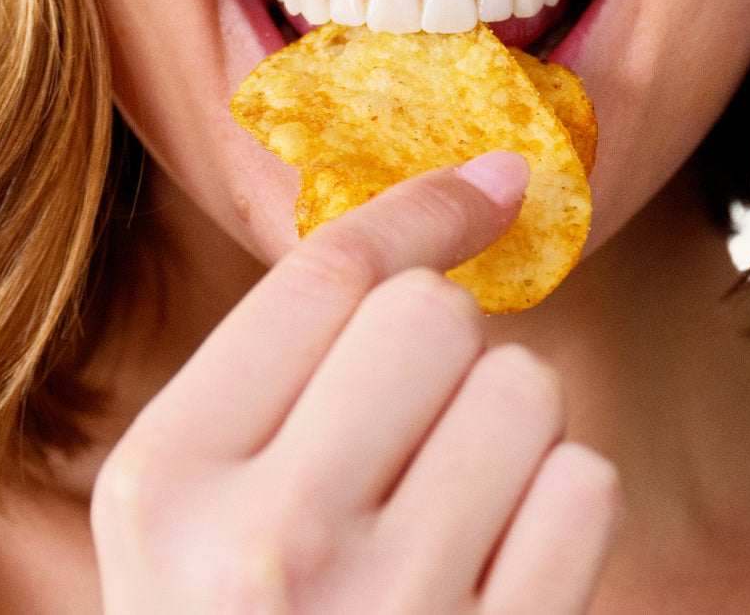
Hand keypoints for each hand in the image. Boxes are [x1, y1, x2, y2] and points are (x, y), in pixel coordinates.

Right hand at [91, 152, 619, 612]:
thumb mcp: (191, 508)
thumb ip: (283, 366)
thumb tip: (471, 189)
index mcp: (166, 481)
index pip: (326, 274)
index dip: (423, 207)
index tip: (491, 181)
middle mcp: (265, 546)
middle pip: (433, 317)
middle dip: (449, 345)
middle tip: (417, 422)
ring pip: (523, 392)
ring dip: (508, 428)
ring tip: (448, 509)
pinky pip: (584, 491)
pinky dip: (560, 508)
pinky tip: (498, 568)